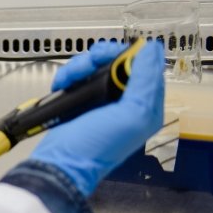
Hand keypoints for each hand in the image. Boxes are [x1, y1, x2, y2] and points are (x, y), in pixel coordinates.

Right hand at [30, 41, 164, 195]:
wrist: (60, 162)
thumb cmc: (96, 147)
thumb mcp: (132, 116)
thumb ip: (146, 82)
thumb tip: (152, 50)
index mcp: (144, 106)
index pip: (146, 67)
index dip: (130, 55)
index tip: (114, 54)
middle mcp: (124, 102)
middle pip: (117, 62)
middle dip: (101, 58)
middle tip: (90, 62)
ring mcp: (100, 101)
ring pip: (95, 67)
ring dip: (80, 67)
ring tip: (70, 79)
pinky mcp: (80, 101)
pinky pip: (77, 77)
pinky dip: (69, 76)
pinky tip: (63, 84)